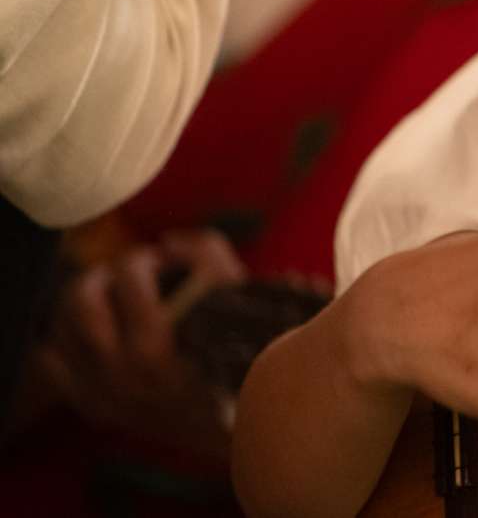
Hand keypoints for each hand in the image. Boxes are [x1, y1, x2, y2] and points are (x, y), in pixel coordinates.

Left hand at [34, 229, 246, 455]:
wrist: (237, 420)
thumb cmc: (241, 352)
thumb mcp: (238, 296)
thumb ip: (206, 253)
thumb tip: (166, 243)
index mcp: (157, 343)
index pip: (129, 275)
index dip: (144, 260)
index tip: (160, 262)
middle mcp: (121, 371)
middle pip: (83, 296)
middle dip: (106, 275)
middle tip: (128, 275)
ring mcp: (104, 391)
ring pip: (61, 326)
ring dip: (84, 301)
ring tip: (111, 298)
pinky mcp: (94, 405)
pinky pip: (51, 362)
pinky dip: (64, 340)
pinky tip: (93, 331)